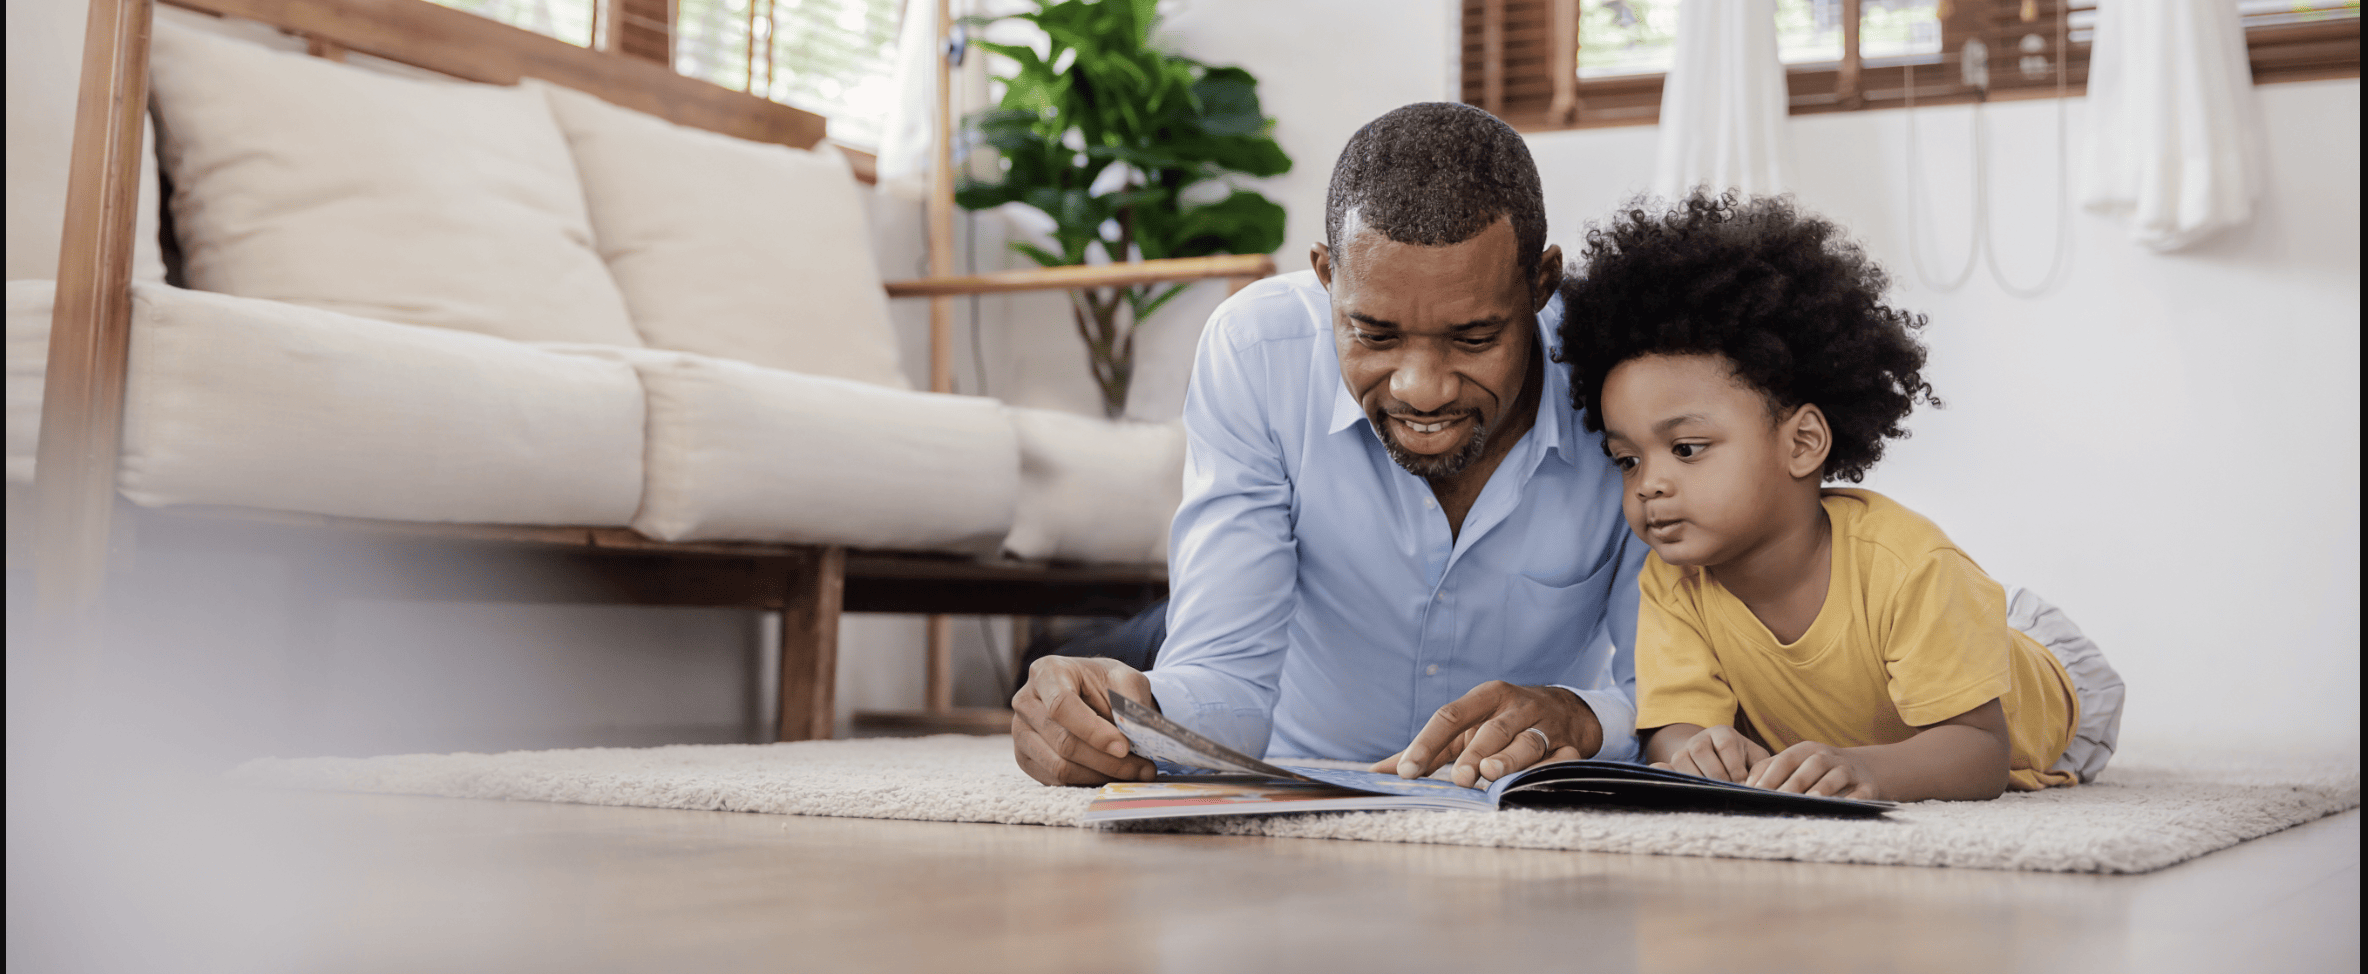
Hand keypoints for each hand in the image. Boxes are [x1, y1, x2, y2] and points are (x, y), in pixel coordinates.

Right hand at [1010, 656, 1158, 786]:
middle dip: (1107, 761)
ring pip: (1059, 767)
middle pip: (1063, 742)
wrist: (1091, 694)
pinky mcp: (1025, 757)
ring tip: (1133, 773)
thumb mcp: (1126, 680)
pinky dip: (1087, 782)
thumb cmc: (1106, 684)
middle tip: (1143, 768)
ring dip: (1100, 776)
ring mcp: (1020, 732)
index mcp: (1047, 672)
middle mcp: (1026, 702)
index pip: (1062, 706)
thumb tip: (1133, 735)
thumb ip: (1131, 702)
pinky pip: (1055, 781)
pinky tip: (1110, 774)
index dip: (1094, 732)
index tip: (1125, 747)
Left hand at [1367, 681, 1596, 787]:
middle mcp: (1515, 706)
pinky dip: (1549, 769)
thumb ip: (1429, 749)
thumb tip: (1378, 771)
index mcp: (1485, 697)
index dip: (1427, 742)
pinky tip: (1534, 782)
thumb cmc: (1503, 721)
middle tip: (1458, 778)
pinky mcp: (1571, 745)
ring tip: (1490, 774)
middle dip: (1473, 753)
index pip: (1449, 716)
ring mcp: (1545, 725)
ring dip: (1508, 758)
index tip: (1407, 770)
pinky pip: (1561, 759)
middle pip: (1490, 729)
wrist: (1568, 709)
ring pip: (1526, 742)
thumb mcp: (1468, 726)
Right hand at [1650, 724, 1770, 782]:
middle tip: (1728, 792)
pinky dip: (1667, 776)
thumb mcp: (1755, 759)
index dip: (1734, 767)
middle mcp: (1699, 738)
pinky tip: (1678, 790)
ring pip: (1682, 761)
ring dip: (1697, 780)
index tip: (1743, 785)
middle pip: (1700, 751)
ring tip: (1712, 795)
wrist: (1717, 761)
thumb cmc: (1743, 762)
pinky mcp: (1671, 766)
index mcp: (1722, 732)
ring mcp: (1682, 751)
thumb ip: (1760, 767)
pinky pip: (1663, 769)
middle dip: (1716, 775)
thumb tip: (1759, 785)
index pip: (1726, 745)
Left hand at [1746, 741, 1880, 798]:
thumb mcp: (1794, 764)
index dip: (1771, 775)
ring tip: (1811, 801)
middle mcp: (1828, 756)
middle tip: (1780, 798)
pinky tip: (1845, 807)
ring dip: (1824, 788)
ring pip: (1836, 775)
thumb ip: (1768, 770)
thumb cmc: (1816, 770)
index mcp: (1806, 750)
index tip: (1756, 791)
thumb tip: (1744, 787)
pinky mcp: (1868, 785)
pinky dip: (1855, 799)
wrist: (1862, 768)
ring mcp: (1849, 769)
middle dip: (1795, 782)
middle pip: (1811, 765)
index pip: (1786, 760)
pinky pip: (1862, 791)